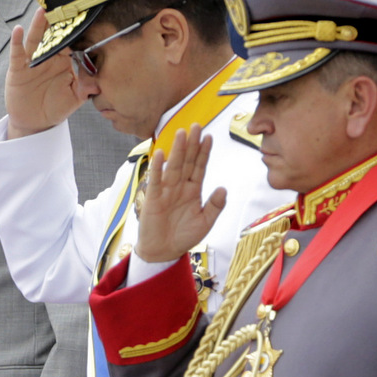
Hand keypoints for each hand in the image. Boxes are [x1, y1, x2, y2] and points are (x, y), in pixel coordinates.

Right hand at [5, 13, 83, 138]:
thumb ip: (85, 89)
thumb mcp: (74, 99)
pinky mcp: (18, 69)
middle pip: (53, 35)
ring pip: (35, 39)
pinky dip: (16, 41)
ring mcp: (32, 61)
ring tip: (42, 11)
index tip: (83, 16)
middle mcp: (48, 58)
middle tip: (62, 5)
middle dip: (57, 21)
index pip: (71, 42)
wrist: (34, 122)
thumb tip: (97, 81)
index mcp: (64, 62)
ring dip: (38, 25)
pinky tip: (18, 30)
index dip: (76, 31)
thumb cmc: (55, 108)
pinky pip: (17, 53)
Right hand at [132, 125, 225, 263]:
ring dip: (178, 150)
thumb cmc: (184, 236)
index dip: (205, 152)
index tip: (209, 136)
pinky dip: (158, 167)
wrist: (164, 252)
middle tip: (197, 125)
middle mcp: (180, 186)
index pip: (200, 167)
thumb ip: (215, 206)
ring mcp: (167, 190)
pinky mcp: (154, 198)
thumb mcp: (205, 222)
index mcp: (194, 190)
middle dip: (192, 144)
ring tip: (182, 133)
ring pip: (174, 166)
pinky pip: (156, 179)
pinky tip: (160, 153)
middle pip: (187, 161)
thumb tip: (223, 188)